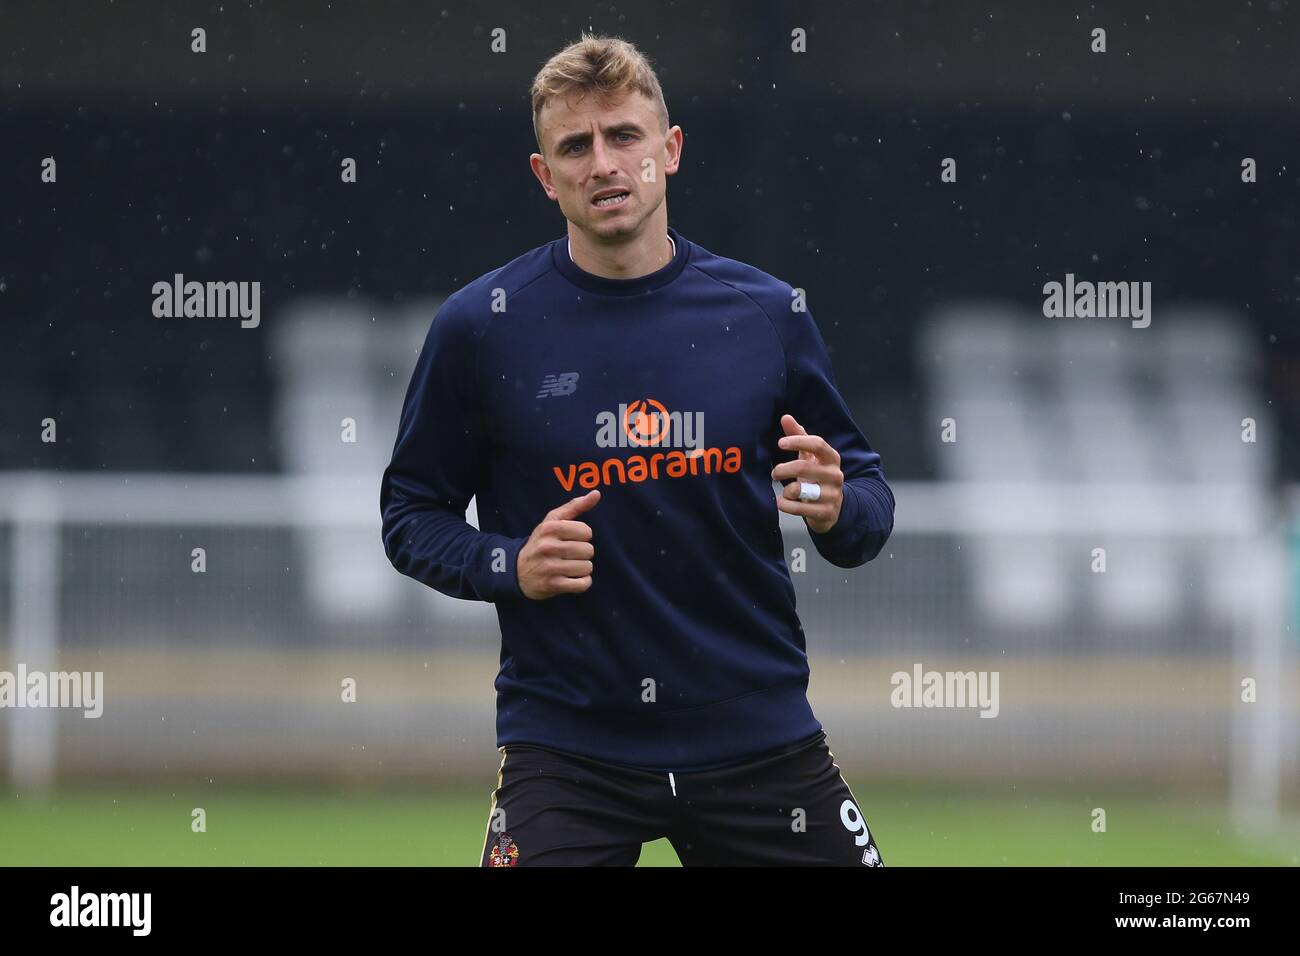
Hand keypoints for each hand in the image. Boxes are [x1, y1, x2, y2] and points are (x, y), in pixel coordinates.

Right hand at [517, 489, 598, 598]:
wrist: (516, 571)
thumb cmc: (540, 542)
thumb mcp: (552, 521)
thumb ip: (575, 506)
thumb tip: (596, 493)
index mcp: (550, 528)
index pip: (586, 531)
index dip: (582, 536)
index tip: (572, 539)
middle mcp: (548, 547)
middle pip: (588, 550)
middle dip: (583, 553)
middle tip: (569, 555)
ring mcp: (550, 567)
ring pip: (587, 567)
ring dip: (582, 568)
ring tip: (569, 567)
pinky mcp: (553, 585)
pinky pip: (583, 584)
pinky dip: (582, 582)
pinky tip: (572, 578)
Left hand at [770, 414, 843, 533]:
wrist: (834, 507)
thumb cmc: (818, 476)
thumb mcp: (810, 456)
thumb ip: (799, 436)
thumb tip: (785, 417)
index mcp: (832, 458)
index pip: (817, 444)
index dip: (797, 441)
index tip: (780, 443)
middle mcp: (835, 475)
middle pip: (804, 467)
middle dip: (783, 469)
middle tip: (774, 473)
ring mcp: (832, 495)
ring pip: (799, 489)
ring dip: (786, 490)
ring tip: (785, 491)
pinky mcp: (827, 512)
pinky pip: (799, 508)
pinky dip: (786, 505)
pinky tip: (783, 503)